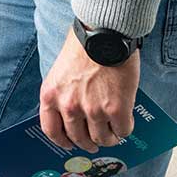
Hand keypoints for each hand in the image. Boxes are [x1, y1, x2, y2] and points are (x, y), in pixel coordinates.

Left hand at [39, 27, 139, 153]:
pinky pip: (122, 130)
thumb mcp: (61, 71)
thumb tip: (74, 116)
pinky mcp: (116, 109)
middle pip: (79, 139)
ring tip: (113, 132)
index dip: (62, 141)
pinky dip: (125, 129)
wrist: (105, 33)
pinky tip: (125, 122)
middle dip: (88, 143)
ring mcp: (93, 110)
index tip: (70, 143)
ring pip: (102, 139)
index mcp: (50, 96)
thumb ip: (64, 94)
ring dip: (109, 138)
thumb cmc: (84, 46)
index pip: (51, 131)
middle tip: (96, 141)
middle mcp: (69, 106)